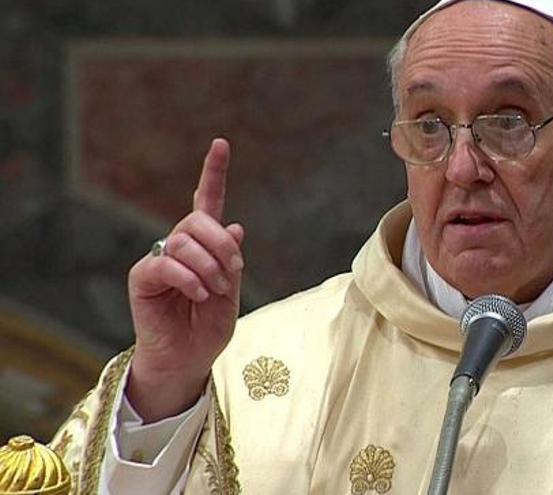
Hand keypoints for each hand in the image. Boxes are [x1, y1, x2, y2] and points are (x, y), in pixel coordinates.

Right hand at [126, 138, 244, 421]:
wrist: (187, 360)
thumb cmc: (208, 329)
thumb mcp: (231, 294)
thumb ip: (231, 261)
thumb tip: (236, 226)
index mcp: (205, 247)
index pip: (207, 202)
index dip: (213, 173)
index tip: (221, 143)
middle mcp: (180, 247)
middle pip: (198, 220)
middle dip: (222, 244)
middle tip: (233, 272)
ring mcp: (160, 260)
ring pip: (184, 240)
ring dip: (209, 266)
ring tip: (214, 292)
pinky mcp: (143, 277)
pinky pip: (165, 263)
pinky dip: (188, 278)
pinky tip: (198, 295)